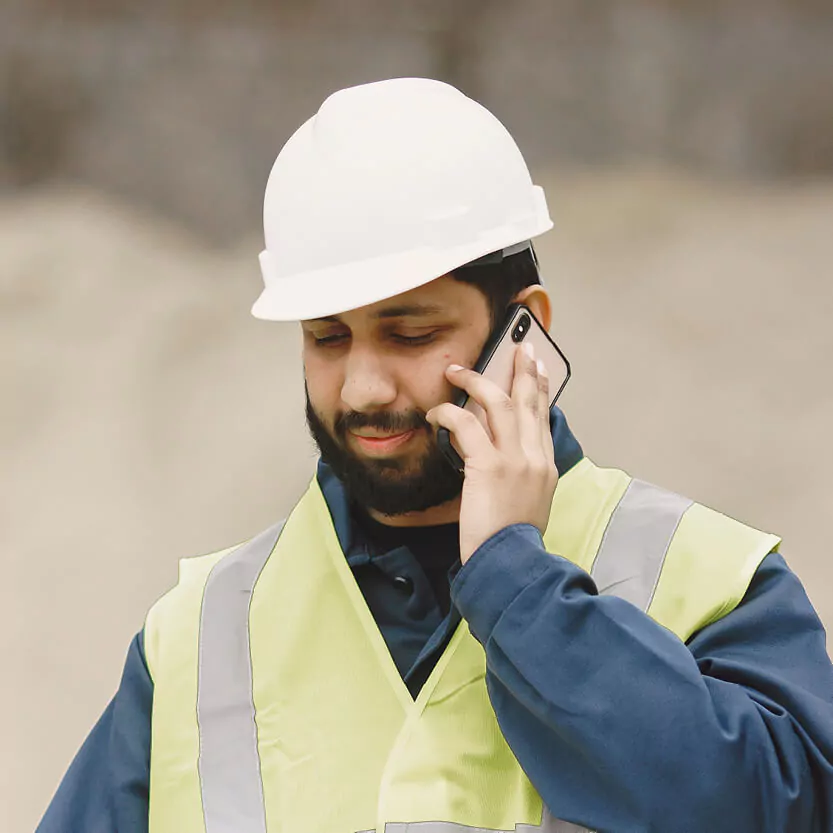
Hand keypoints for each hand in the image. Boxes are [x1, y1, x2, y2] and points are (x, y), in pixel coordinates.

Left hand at [426, 342, 558, 563]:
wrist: (512, 564)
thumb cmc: (513, 542)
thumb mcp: (528, 504)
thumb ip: (521, 477)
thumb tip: (500, 459)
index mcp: (545, 467)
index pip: (542, 418)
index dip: (540, 389)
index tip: (537, 368)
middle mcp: (535, 457)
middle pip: (529, 401)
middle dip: (524, 370)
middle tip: (520, 347)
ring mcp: (515, 459)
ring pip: (499, 403)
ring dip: (476, 382)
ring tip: (456, 371)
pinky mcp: (490, 466)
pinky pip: (467, 426)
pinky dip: (448, 415)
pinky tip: (434, 413)